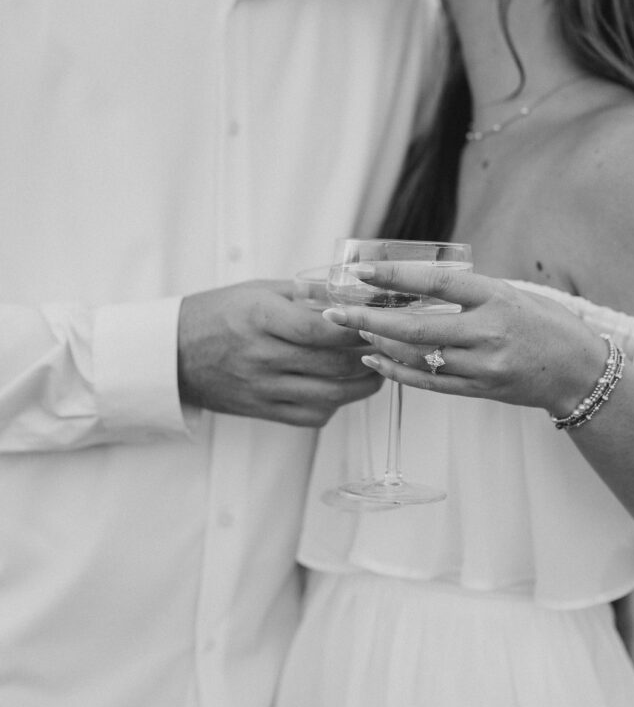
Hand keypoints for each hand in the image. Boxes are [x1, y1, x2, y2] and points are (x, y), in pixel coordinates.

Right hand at [178, 280, 381, 426]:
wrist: (172, 355)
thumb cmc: (216, 315)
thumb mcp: (257, 290)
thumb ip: (304, 293)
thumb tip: (352, 292)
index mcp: (259, 318)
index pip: (320, 330)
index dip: (355, 329)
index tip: (376, 320)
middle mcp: (261, 355)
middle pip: (333, 363)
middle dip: (370, 353)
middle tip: (388, 342)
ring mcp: (262, 388)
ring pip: (330, 394)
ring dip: (363, 383)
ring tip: (376, 367)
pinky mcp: (263, 410)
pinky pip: (312, 415)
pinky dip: (336, 404)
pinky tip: (343, 388)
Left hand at [322, 265, 605, 414]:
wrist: (579, 372)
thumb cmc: (543, 323)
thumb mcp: (509, 293)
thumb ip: (466, 292)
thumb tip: (413, 283)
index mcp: (496, 297)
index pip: (437, 283)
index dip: (396, 276)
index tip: (362, 271)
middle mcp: (488, 332)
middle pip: (416, 326)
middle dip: (370, 318)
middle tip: (335, 311)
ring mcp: (483, 365)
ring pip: (418, 356)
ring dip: (380, 343)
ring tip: (353, 330)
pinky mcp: (479, 390)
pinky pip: (429, 382)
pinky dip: (397, 371)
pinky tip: (374, 361)